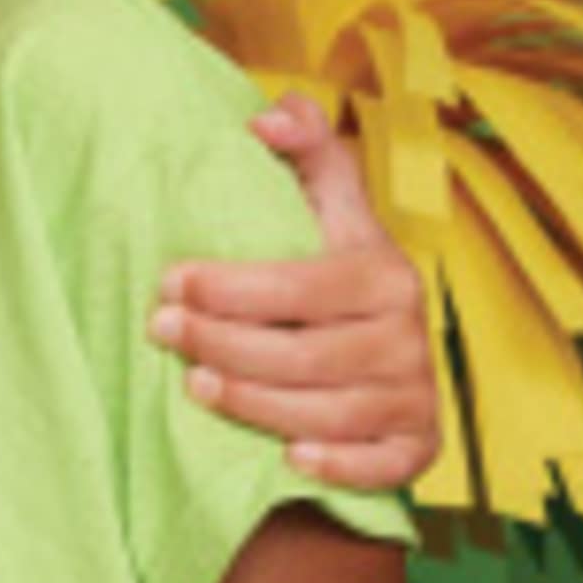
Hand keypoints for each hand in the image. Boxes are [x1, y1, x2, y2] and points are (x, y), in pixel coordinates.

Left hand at [151, 98, 442, 488]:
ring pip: (326, 412)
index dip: (230, 286)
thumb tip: (269, 117)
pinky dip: (336, 464)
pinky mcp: (419, 446)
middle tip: (162, 331)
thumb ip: (305, 150)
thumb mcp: (323, 206)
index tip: (169, 279)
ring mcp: (416, 393)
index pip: (300, 283)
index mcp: (382, 270)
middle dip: (222, 344)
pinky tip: (287, 458)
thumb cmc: (328, 273)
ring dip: (253, 403)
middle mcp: (407, 334)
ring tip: (193, 386)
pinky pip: (379, 466)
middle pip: (304, 353)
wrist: (375, 354)